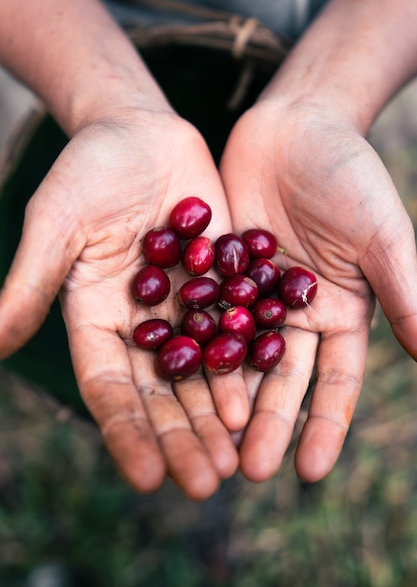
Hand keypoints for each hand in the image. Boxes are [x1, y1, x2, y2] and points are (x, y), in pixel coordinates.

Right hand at [0, 107, 248, 499]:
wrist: (139, 133)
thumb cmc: (86, 172)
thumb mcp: (55, 224)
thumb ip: (31, 284)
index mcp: (98, 320)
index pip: (110, 388)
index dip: (127, 433)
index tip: (149, 479)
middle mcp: (143, 325)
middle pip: (162, 392)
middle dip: (182, 437)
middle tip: (207, 483)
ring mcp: (186, 307)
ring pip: (204, 371)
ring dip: (220, 415)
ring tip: (240, 458)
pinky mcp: (223, 283)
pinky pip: (240, 327)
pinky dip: (251, 361)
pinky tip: (266, 395)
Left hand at [221, 98, 416, 482]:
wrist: (297, 127)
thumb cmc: (351, 176)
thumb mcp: (382, 235)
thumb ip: (405, 292)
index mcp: (339, 316)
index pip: (335, 384)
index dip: (325, 427)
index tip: (307, 472)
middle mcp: (294, 317)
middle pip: (280, 381)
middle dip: (267, 425)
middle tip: (247, 472)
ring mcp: (251, 299)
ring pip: (236, 358)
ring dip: (225, 400)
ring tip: (209, 442)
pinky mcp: (215, 275)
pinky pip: (202, 317)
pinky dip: (190, 347)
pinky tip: (173, 380)